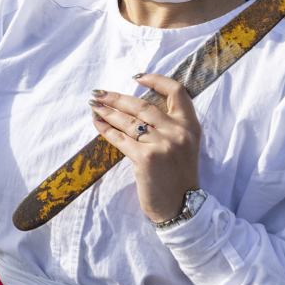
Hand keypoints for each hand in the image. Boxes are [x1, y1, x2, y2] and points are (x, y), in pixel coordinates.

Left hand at [89, 73, 201, 222]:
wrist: (181, 207)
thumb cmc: (178, 176)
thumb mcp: (184, 146)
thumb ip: (169, 125)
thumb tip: (137, 106)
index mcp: (190, 126)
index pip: (176, 92)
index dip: (156, 80)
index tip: (137, 78)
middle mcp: (178, 132)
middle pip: (143, 105)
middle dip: (117, 97)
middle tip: (98, 93)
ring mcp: (162, 144)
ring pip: (129, 121)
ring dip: (107, 111)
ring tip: (93, 105)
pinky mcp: (146, 158)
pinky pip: (121, 139)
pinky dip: (106, 130)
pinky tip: (97, 123)